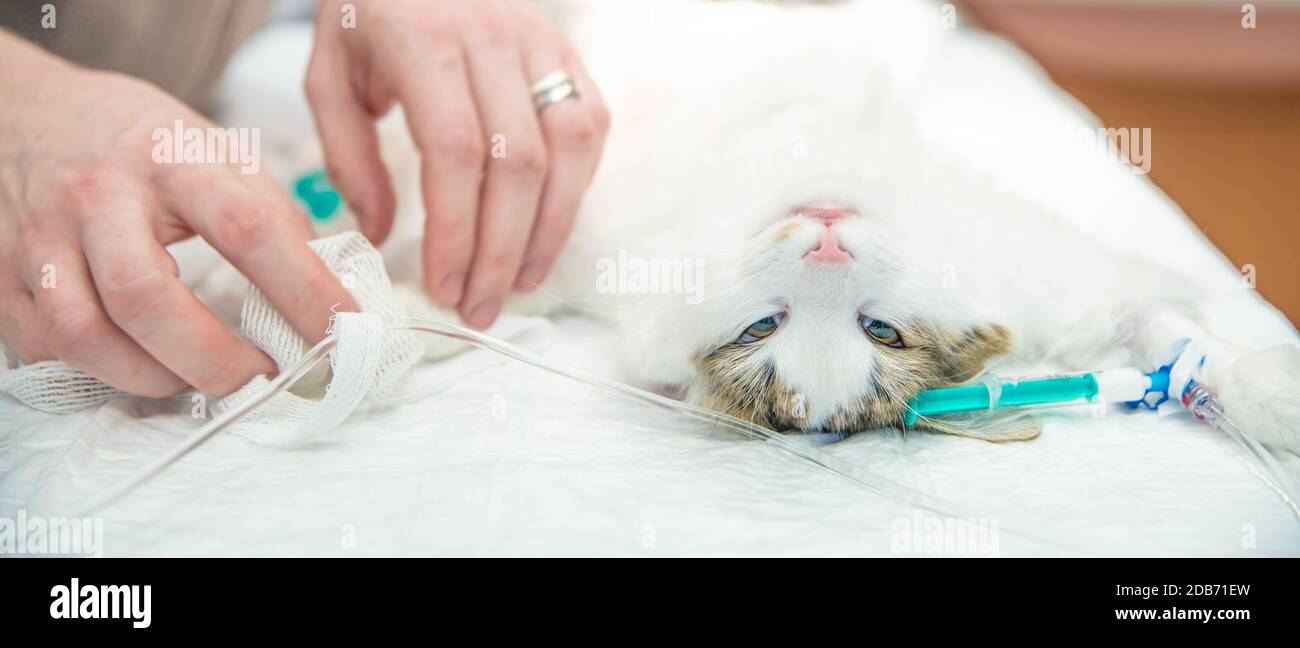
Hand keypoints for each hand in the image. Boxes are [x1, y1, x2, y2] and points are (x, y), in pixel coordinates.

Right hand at [0, 33, 356, 396]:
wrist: (29, 113)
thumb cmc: (137, 141)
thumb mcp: (215, 150)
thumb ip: (270, 212)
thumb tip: (327, 286)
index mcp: (168, 157)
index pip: (247, 228)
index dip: (302, 290)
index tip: (339, 330)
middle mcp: (98, 197)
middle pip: (148, 297)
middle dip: (214, 358)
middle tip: (258, 376)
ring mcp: (41, 239)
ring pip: (86, 334)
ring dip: (154, 377)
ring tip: (197, 375)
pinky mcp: (4, 277)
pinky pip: (48, 347)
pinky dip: (101, 371)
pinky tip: (138, 362)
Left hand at [307, 0, 609, 327]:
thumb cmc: (369, 12)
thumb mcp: (329, 74)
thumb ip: (347, 155)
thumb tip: (381, 233)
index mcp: (423, 40)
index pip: (456, 152)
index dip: (457, 231)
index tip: (444, 285)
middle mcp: (493, 37)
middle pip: (520, 164)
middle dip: (502, 250)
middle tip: (479, 306)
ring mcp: (540, 41)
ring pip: (570, 148)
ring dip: (551, 228)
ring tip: (521, 282)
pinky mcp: (567, 51)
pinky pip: (591, 124)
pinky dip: (578, 185)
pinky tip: (548, 227)